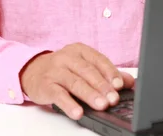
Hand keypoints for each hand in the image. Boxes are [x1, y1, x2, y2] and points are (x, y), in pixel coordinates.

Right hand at [20, 43, 134, 119]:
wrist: (33, 70)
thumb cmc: (64, 69)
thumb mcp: (84, 66)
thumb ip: (106, 73)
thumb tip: (130, 81)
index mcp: (80, 50)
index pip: (98, 60)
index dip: (110, 72)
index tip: (120, 85)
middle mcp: (67, 57)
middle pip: (87, 72)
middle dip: (102, 86)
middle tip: (113, 99)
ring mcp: (55, 70)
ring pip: (75, 82)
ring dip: (89, 95)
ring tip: (101, 106)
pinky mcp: (45, 85)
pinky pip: (58, 95)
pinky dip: (69, 104)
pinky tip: (78, 112)